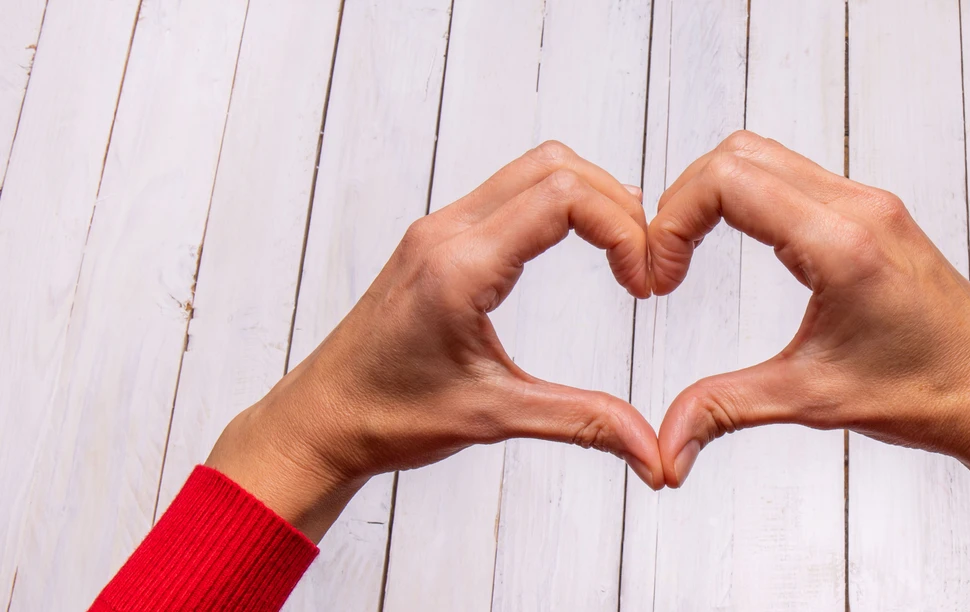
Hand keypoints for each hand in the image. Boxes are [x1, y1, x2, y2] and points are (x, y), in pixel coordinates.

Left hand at [207, 142, 664, 540]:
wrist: (318, 422)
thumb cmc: (386, 418)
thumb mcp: (494, 419)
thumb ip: (582, 423)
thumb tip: (651, 449)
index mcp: (459, 268)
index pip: (563, 198)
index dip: (623, 228)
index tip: (644, 281)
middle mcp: (446, 233)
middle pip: (555, 167)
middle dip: (617, 206)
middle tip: (644, 264)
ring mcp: (439, 230)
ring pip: (533, 170)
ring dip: (589, 200)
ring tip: (623, 254)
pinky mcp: (438, 239)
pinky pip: (509, 192)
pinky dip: (559, 206)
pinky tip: (580, 248)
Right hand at [648, 131, 969, 515]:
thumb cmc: (930, 393)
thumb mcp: (814, 400)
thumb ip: (726, 410)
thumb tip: (666, 446)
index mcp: (842, 243)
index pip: (727, 180)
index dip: (672, 220)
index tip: (660, 276)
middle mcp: (859, 207)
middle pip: (737, 155)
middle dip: (683, 202)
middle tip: (666, 264)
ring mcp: (872, 204)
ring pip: (766, 157)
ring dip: (715, 195)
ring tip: (691, 253)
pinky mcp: (877, 214)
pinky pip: (797, 177)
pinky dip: (751, 198)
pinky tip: (740, 245)